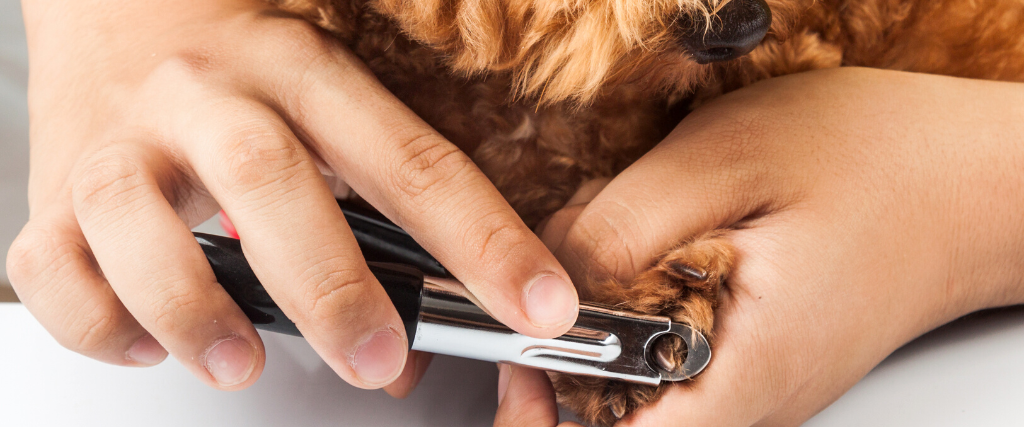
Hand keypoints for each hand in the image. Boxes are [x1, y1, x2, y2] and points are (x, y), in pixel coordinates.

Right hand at [7, 0, 577, 394]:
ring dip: (192, 306)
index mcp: (304, 71)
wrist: (119, 9)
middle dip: (330, 284)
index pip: (412, 161)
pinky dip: (96, 322)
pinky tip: (145, 343)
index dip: (484, 240)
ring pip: (138, 220)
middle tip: (379, 358)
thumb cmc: (241, 67)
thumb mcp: (323, 102)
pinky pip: (51, 266)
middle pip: (271, 180)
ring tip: (239, 364)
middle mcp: (211, 97)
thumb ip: (373, 215)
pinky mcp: (55, 191)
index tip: (538, 306)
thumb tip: (409, 353)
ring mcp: (124, 142)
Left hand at [495, 68, 1023, 425]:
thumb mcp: (726, 162)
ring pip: (636, 388)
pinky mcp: (755, 362)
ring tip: (630, 246)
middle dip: (566, 353)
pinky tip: (660, 253)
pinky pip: (669, 359)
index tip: (521, 354)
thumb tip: (545, 280)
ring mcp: (755, 388)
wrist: (967, 178)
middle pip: (616, 420)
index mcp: (746, 374)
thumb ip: (623, 227)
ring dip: (603, 323)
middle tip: (572, 277)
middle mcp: (751, 402)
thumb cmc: (876, 162)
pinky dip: (638, 311)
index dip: (549, 410)